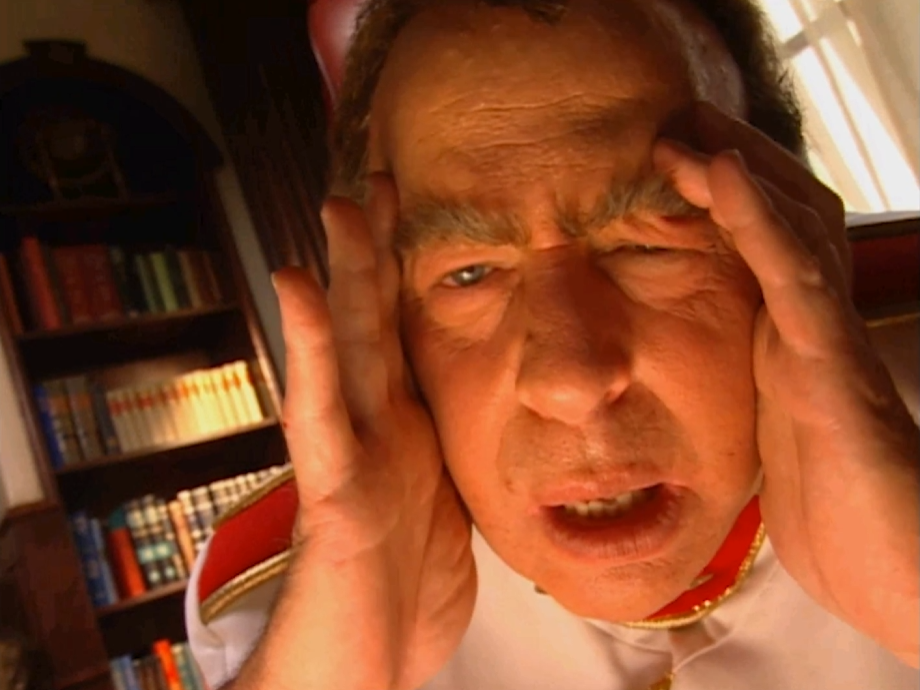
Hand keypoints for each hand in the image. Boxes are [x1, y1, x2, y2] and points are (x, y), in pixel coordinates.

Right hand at [260, 175, 475, 689]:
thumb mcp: (446, 514)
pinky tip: (300, 288)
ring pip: (347, 351)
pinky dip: (311, 348)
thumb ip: (449, 464)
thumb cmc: (401, 601)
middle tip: (379, 180)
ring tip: (341, 206)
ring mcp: (351, 457)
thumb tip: (478, 438)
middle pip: (378, 324)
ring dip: (344, 274)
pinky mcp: (334, 494)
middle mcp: (377, 432)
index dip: (411, 276)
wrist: (359, 674)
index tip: (421, 212)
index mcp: (409, 435)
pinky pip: (321, 414)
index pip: (407, 337)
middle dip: (377, 252)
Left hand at [653, 102, 919, 665]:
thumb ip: (742, 392)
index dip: (716, 195)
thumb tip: (681, 378)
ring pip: (793, 231)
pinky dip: (760, 225)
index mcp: (786, 340)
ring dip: (737, 173)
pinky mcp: (838, 377)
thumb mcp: (767, 435)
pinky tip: (722, 179)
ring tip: (683, 130)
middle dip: (727, 162)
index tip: (658, 159)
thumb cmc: (833, 514)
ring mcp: (828, 346)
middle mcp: (812, 329)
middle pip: (780, 218)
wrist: (896, 579)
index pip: (758, 244)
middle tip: (668, 121)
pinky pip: (797, 284)